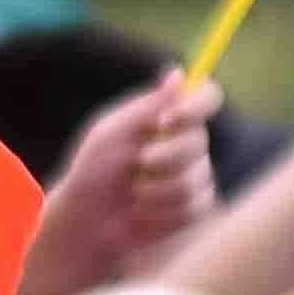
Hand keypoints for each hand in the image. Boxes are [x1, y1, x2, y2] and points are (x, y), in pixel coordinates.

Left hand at [21, 77, 220, 294]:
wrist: (88, 221)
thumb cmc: (94, 171)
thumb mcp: (112, 133)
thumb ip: (147, 107)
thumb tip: (179, 74)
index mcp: (168, 117)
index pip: (205, 98)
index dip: (196, 106)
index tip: (169, 120)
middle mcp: (187, 142)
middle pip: (200, 141)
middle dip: (164, 156)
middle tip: (137, 164)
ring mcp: (195, 175)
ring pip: (196, 178)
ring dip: (158, 188)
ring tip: (133, 192)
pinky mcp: (196, 207)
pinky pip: (195, 205)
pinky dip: (163, 211)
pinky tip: (143, 212)